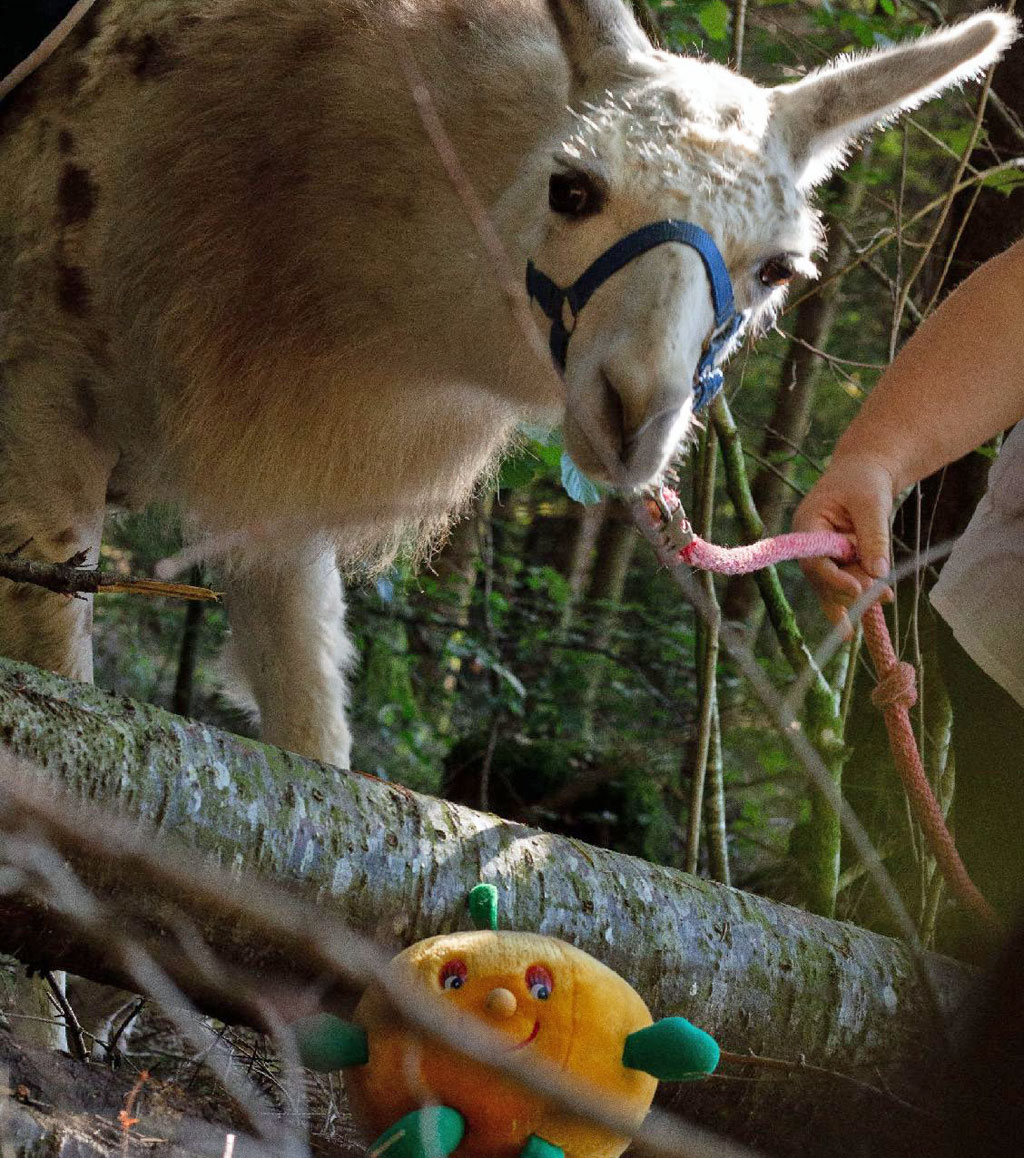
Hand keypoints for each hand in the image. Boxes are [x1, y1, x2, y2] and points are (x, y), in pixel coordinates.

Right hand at [793, 455, 895, 634]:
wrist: (865, 470)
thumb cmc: (864, 479)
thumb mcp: (872, 503)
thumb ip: (874, 537)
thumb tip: (879, 573)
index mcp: (807, 525)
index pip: (814, 561)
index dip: (833, 579)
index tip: (858, 589)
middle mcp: (809, 545)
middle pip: (823, 579)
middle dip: (850, 589)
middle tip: (883, 594)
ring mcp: (822, 555)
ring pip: (833, 585)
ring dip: (858, 594)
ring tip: (887, 596)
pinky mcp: (837, 561)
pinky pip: (842, 583)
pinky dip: (856, 596)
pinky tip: (860, 622)